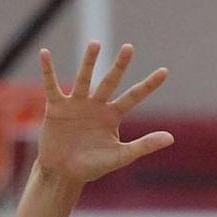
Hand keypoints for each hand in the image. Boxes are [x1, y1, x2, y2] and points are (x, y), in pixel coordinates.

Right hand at [36, 41, 173, 184]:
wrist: (64, 172)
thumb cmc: (93, 166)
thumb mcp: (122, 156)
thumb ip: (145, 145)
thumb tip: (171, 138)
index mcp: (113, 116)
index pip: (134, 97)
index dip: (149, 85)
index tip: (165, 71)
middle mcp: (96, 105)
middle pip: (110, 81)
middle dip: (120, 66)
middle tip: (130, 47)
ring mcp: (76, 104)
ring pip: (84, 79)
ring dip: (89, 62)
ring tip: (95, 43)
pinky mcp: (56, 107)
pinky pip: (51, 85)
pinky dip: (48, 71)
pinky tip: (45, 54)